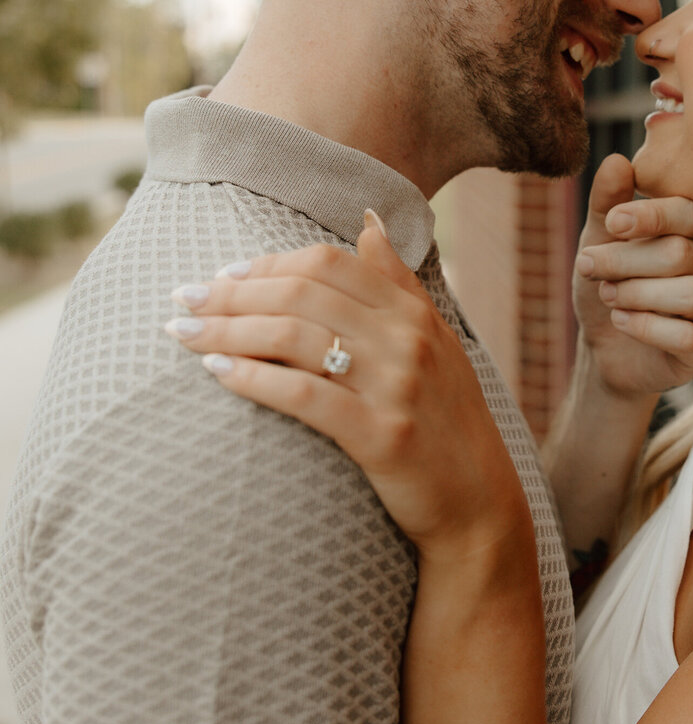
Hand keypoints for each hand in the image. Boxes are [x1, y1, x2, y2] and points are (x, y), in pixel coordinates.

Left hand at [163, 217, 528, 555]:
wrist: (478, 502)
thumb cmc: (444, 420)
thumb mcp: (435, 341)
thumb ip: (396, 281)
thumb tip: (368, 221)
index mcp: (414, 313)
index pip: (327, 264)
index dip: (266, 263)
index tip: (221, 275)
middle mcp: (408, 340)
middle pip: (301, 294)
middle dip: (230, 293)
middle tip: (182, 299)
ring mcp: (396, 386)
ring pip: (293, 337)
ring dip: (227, 331)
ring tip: (181, 334)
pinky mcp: (383, 436)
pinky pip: (304, 395)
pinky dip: (253, 379)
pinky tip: (216, 374)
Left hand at [573, 154, 692, 400]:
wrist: (604, 348)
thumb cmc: (608, 285)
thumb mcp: (598, 242)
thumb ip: (608, 205)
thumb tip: (616, 161)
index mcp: (691, 233)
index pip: (689, 213)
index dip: (651, 215)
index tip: (612, 222)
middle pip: (682, 254)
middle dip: (626, 260)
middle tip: (588, 266)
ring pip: (692, 294)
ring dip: (638, 294)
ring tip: (607, 295)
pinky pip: (688, 336)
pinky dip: (646, 327)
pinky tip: (620, 321)